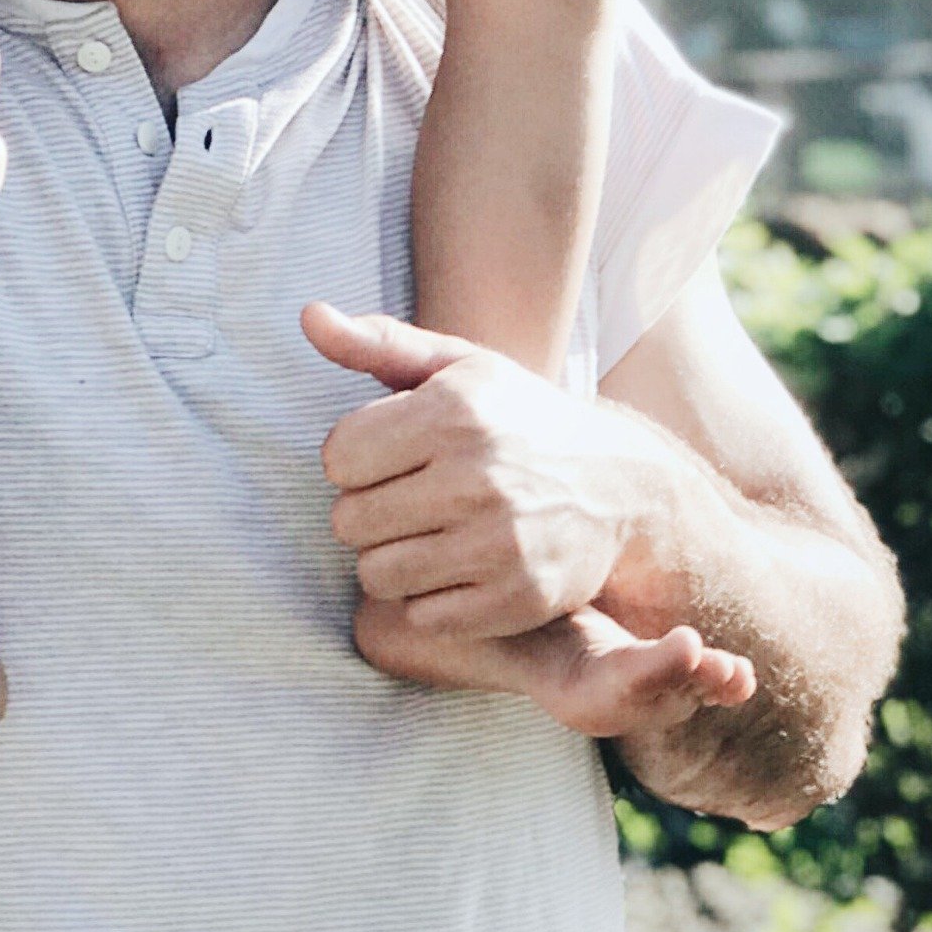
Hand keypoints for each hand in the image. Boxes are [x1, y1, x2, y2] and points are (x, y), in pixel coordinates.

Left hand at [305, 303, 640, 634]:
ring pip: (377, 575)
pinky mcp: (519, 598)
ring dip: (392, 560)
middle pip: (348, 521)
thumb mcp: (458, 366)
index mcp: (455, 412)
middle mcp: (477, 477)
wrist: (622, 485)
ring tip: (428, 535)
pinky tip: (460, 568)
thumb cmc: (520, 418)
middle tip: (409, 500)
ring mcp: (501, 543)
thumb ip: (378, 343)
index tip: (390, 457)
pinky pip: (423, 616)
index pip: (338, 457)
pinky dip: (432, 599)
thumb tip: (308, 316)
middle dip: (368, 511)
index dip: (355, 459)